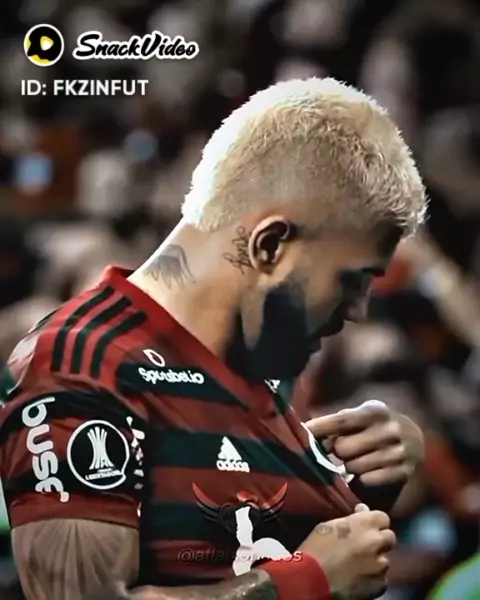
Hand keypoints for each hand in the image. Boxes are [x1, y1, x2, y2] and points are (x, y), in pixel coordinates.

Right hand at [298, 504, 395, 598]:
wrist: (311, 580)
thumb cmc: (316, 549)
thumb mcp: (329, 526)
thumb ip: (351, 520)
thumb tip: (363, 511)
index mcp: (364, 523)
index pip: (383, 518)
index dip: (375, 523)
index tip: (366, 527)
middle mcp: (376, 542)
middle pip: (389, 537)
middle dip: (379, 541)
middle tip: (364, 546)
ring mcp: (380, 565)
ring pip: (384, 560)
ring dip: (375, 561)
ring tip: (358, 566)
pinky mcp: (379, 585)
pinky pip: (381, 579)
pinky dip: (372, 578)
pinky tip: (359, 579)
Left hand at [306, 400, 424, 485]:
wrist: (416, 439)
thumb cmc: (377, 425)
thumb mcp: (363, 416)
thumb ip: (339, 423)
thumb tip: (309, 434)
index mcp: (376, 412)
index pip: (342, 420)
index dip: (320, 427)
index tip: (303, 431)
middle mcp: (390, 430)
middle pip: (344, 448)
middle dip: (337, 452)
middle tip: (340, 450)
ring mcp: (399, 452)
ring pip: (354, 467)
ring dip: (348, 467)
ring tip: (354, 460)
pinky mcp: (404, 472)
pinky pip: (368, 481)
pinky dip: (362, 479)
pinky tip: (365, 472)